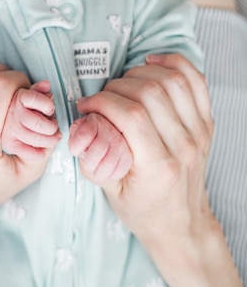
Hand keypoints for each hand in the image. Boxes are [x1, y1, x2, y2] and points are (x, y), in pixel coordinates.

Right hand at [1, 80, 60, 163]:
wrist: (1, 112)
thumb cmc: (22, 104)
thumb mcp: (30, 93)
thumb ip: (40, 89)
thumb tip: (46, 85)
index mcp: (19, 98)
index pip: (36, 100)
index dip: (48, 106)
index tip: (50, 109)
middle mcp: (13, 114)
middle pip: (40, 124)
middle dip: (52, 126)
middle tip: (54, 126)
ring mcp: (10, 130)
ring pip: (37, 139)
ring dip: (50, 139)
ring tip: (52, 136)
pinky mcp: (10, 143)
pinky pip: (30, 153)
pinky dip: (40, 153)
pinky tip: (43, 148)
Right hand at [75, 54, 213, 249]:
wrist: (180, 222)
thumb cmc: (143, 209)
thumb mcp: (110, 192)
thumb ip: (93, 159)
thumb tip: (79, 128)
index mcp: (159, 167)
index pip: (131, 116)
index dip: (103, 102)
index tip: (86, 106)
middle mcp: (184, 147)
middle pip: (150, 93)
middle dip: (116, 87)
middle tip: (101, 99)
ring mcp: (200, 133)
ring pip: (173, 81)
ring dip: (141, 73)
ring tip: (122, 85)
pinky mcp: (207, 123)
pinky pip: (196, 81)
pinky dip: (174, 64)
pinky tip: (152, 64)